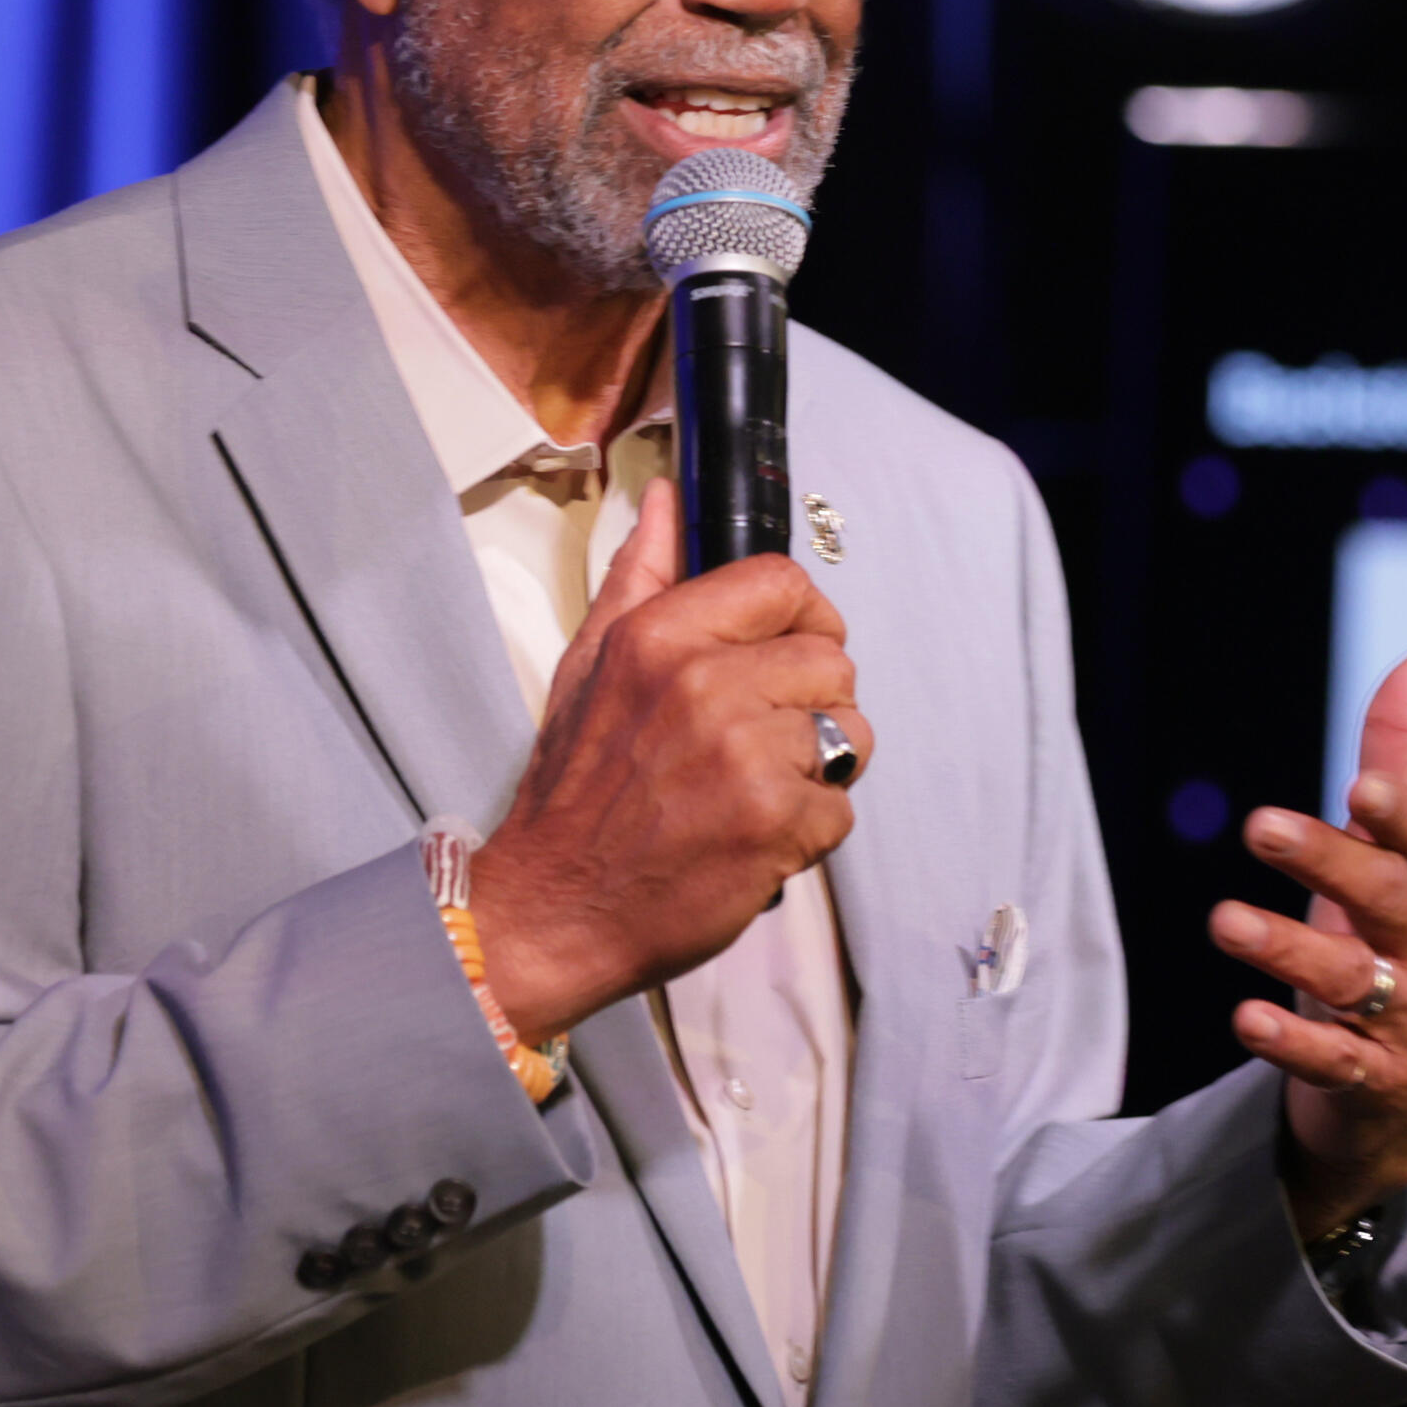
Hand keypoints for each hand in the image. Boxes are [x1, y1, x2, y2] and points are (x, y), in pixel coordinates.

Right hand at [470, 480, 868, 1039]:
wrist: (556, 907)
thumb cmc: (575, 791)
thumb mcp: (589, 666)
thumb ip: (639, 576)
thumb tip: (668, 499)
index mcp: (662, 636)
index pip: (784, 582)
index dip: (805, 616)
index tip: (792, 649)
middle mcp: (707, 685)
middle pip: (832, 660)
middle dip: (812, 703)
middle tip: (761, 742)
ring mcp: (746, 756)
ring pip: (850, 735)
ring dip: (818, 769)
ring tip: (757, 789)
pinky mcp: (775, 824)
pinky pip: (842, 808)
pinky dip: (808, 832)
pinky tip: (753, 837)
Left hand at [1211, 646, 1406, 1242]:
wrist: (1398, 1096)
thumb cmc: (1388, 949)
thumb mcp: (1392, 857)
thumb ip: (1401, 758)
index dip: (1403, 816)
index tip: (1362, 785)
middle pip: (1386, 902)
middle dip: (1328, 862)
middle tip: (1260, 825)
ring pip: (1353, 983)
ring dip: (1288, 950)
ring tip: (1223, 921)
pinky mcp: (1374, 1084)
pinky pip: (1334, 1063)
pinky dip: (1291, 1043)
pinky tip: (1243, 1017)